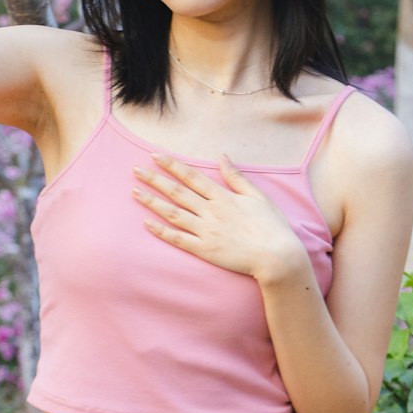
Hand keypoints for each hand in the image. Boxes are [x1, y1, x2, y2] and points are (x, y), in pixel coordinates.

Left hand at [132, 153, 311, 285]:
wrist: (277, 257)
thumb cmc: (271, 226)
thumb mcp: (257, 196)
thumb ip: (236, 177)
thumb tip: (222, 156)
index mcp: (223, 196)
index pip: (191, 176)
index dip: (172, 165)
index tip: (155, 156)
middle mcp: (211, 211)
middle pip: (177, 192)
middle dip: (155, 179)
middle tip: (136, 170)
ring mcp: (205, 231)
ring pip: (172, 213)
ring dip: (152, 202)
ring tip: (135, 192)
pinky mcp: (204, 250)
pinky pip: (178, 239)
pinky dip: (161, 231)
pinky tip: (147, 224)